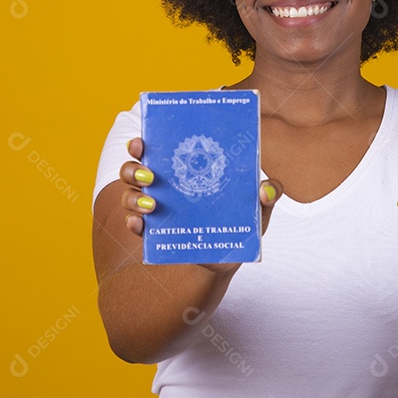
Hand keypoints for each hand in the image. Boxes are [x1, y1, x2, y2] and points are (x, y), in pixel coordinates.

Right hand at [117, 136, 283, 238]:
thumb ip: (268, 194)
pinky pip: (135, 225)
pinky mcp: (155, 233)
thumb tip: (266, 189)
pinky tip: (141, 224)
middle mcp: (164, 184)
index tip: (142, 142)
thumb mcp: (257, 207)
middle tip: (150, 175)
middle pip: (133, 168)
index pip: (157, 148)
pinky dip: (134, 223)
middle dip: (133, 168)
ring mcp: (155, 208)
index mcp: (185, 168)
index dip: (143, 142)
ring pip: (129, 195)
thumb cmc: (242, 221)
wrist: (230, 256)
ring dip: (133, 196)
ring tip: (151, 204)